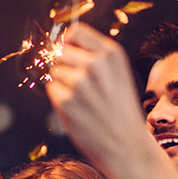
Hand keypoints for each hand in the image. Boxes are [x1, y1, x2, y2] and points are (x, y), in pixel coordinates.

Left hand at [47, 24, 151, 172]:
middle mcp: (95, 64)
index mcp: (111, 54)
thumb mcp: (118, 75)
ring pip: (54, 72)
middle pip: (61, 53)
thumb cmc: (120, 112)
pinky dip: (58, 99)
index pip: (76, 32)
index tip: (68, 51)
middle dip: (65, 67)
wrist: (127, 146)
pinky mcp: (65, 102)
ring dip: (62, 84)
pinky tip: (76, 111)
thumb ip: (95, 58)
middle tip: (81, 88)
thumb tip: (63, 46)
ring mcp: (79, 83)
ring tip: (82, 101)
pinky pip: (50, 90)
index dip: (68, 42)